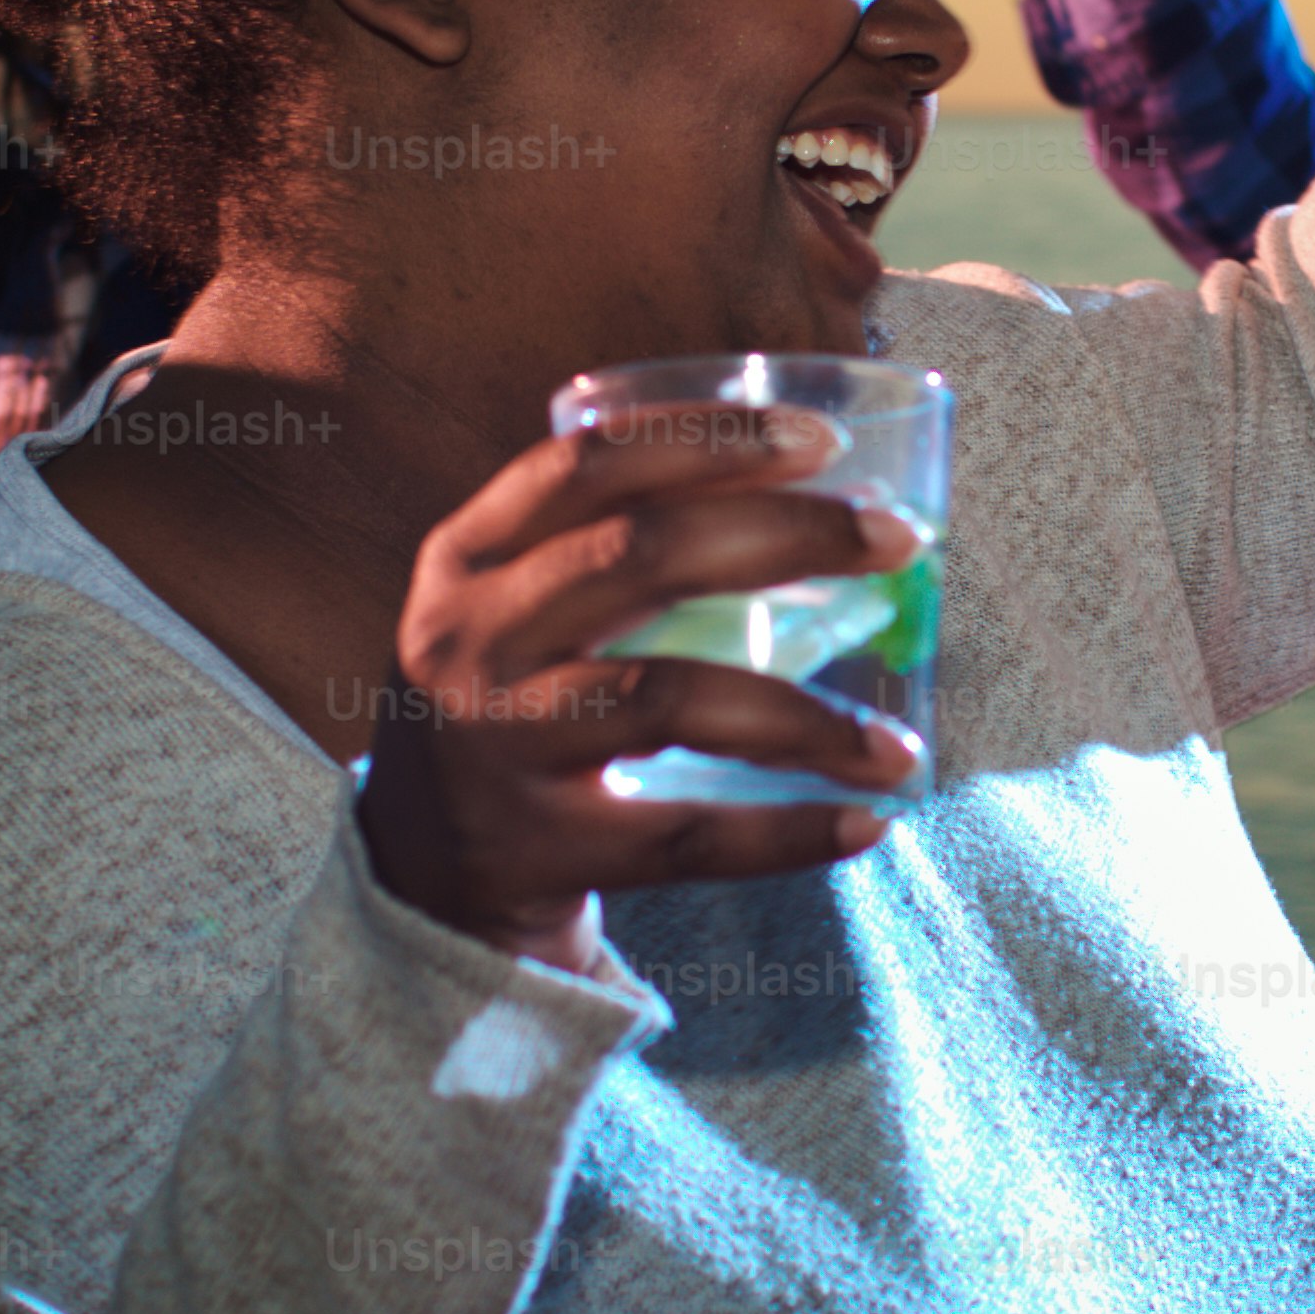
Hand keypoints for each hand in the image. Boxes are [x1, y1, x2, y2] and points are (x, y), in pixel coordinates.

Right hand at [353, 407, 931, 964]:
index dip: (710, 439)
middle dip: (786, 533)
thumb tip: (825, 508)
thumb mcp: (517, 609)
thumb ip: (616, 552)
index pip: (589, 463)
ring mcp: (495, 744)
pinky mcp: (534, 847)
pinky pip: (681, 837)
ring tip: (896, 743)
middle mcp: (470, 638)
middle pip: (639, 557)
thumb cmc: (512, 708)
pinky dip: (784, 833)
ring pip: (666, 699)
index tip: (823, 438)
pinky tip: (865, 821)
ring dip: (804, 718)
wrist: (417, 875)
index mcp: (469, 555)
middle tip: (897, 539)